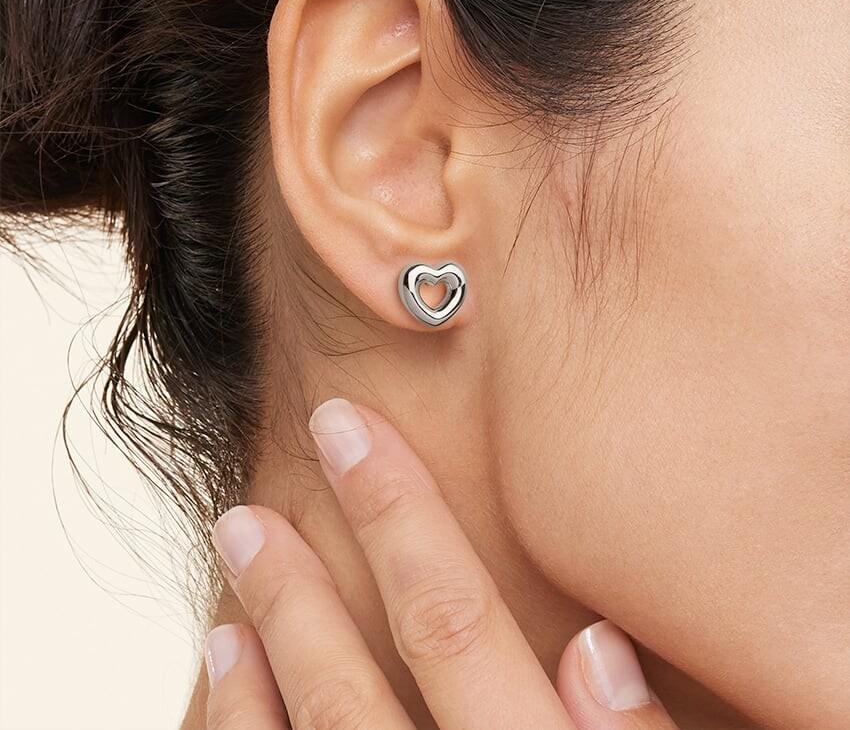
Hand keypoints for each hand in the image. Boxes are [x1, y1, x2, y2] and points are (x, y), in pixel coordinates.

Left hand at [204, 398, 678, 728]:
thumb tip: (599, 644)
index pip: (452, 627)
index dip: (397, 519)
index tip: (346, 431)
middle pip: (353, 686)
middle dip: (299, 588)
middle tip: (250, 508)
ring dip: (265, 653)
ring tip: (232, 577)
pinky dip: (243, 728)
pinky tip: (227, 674)